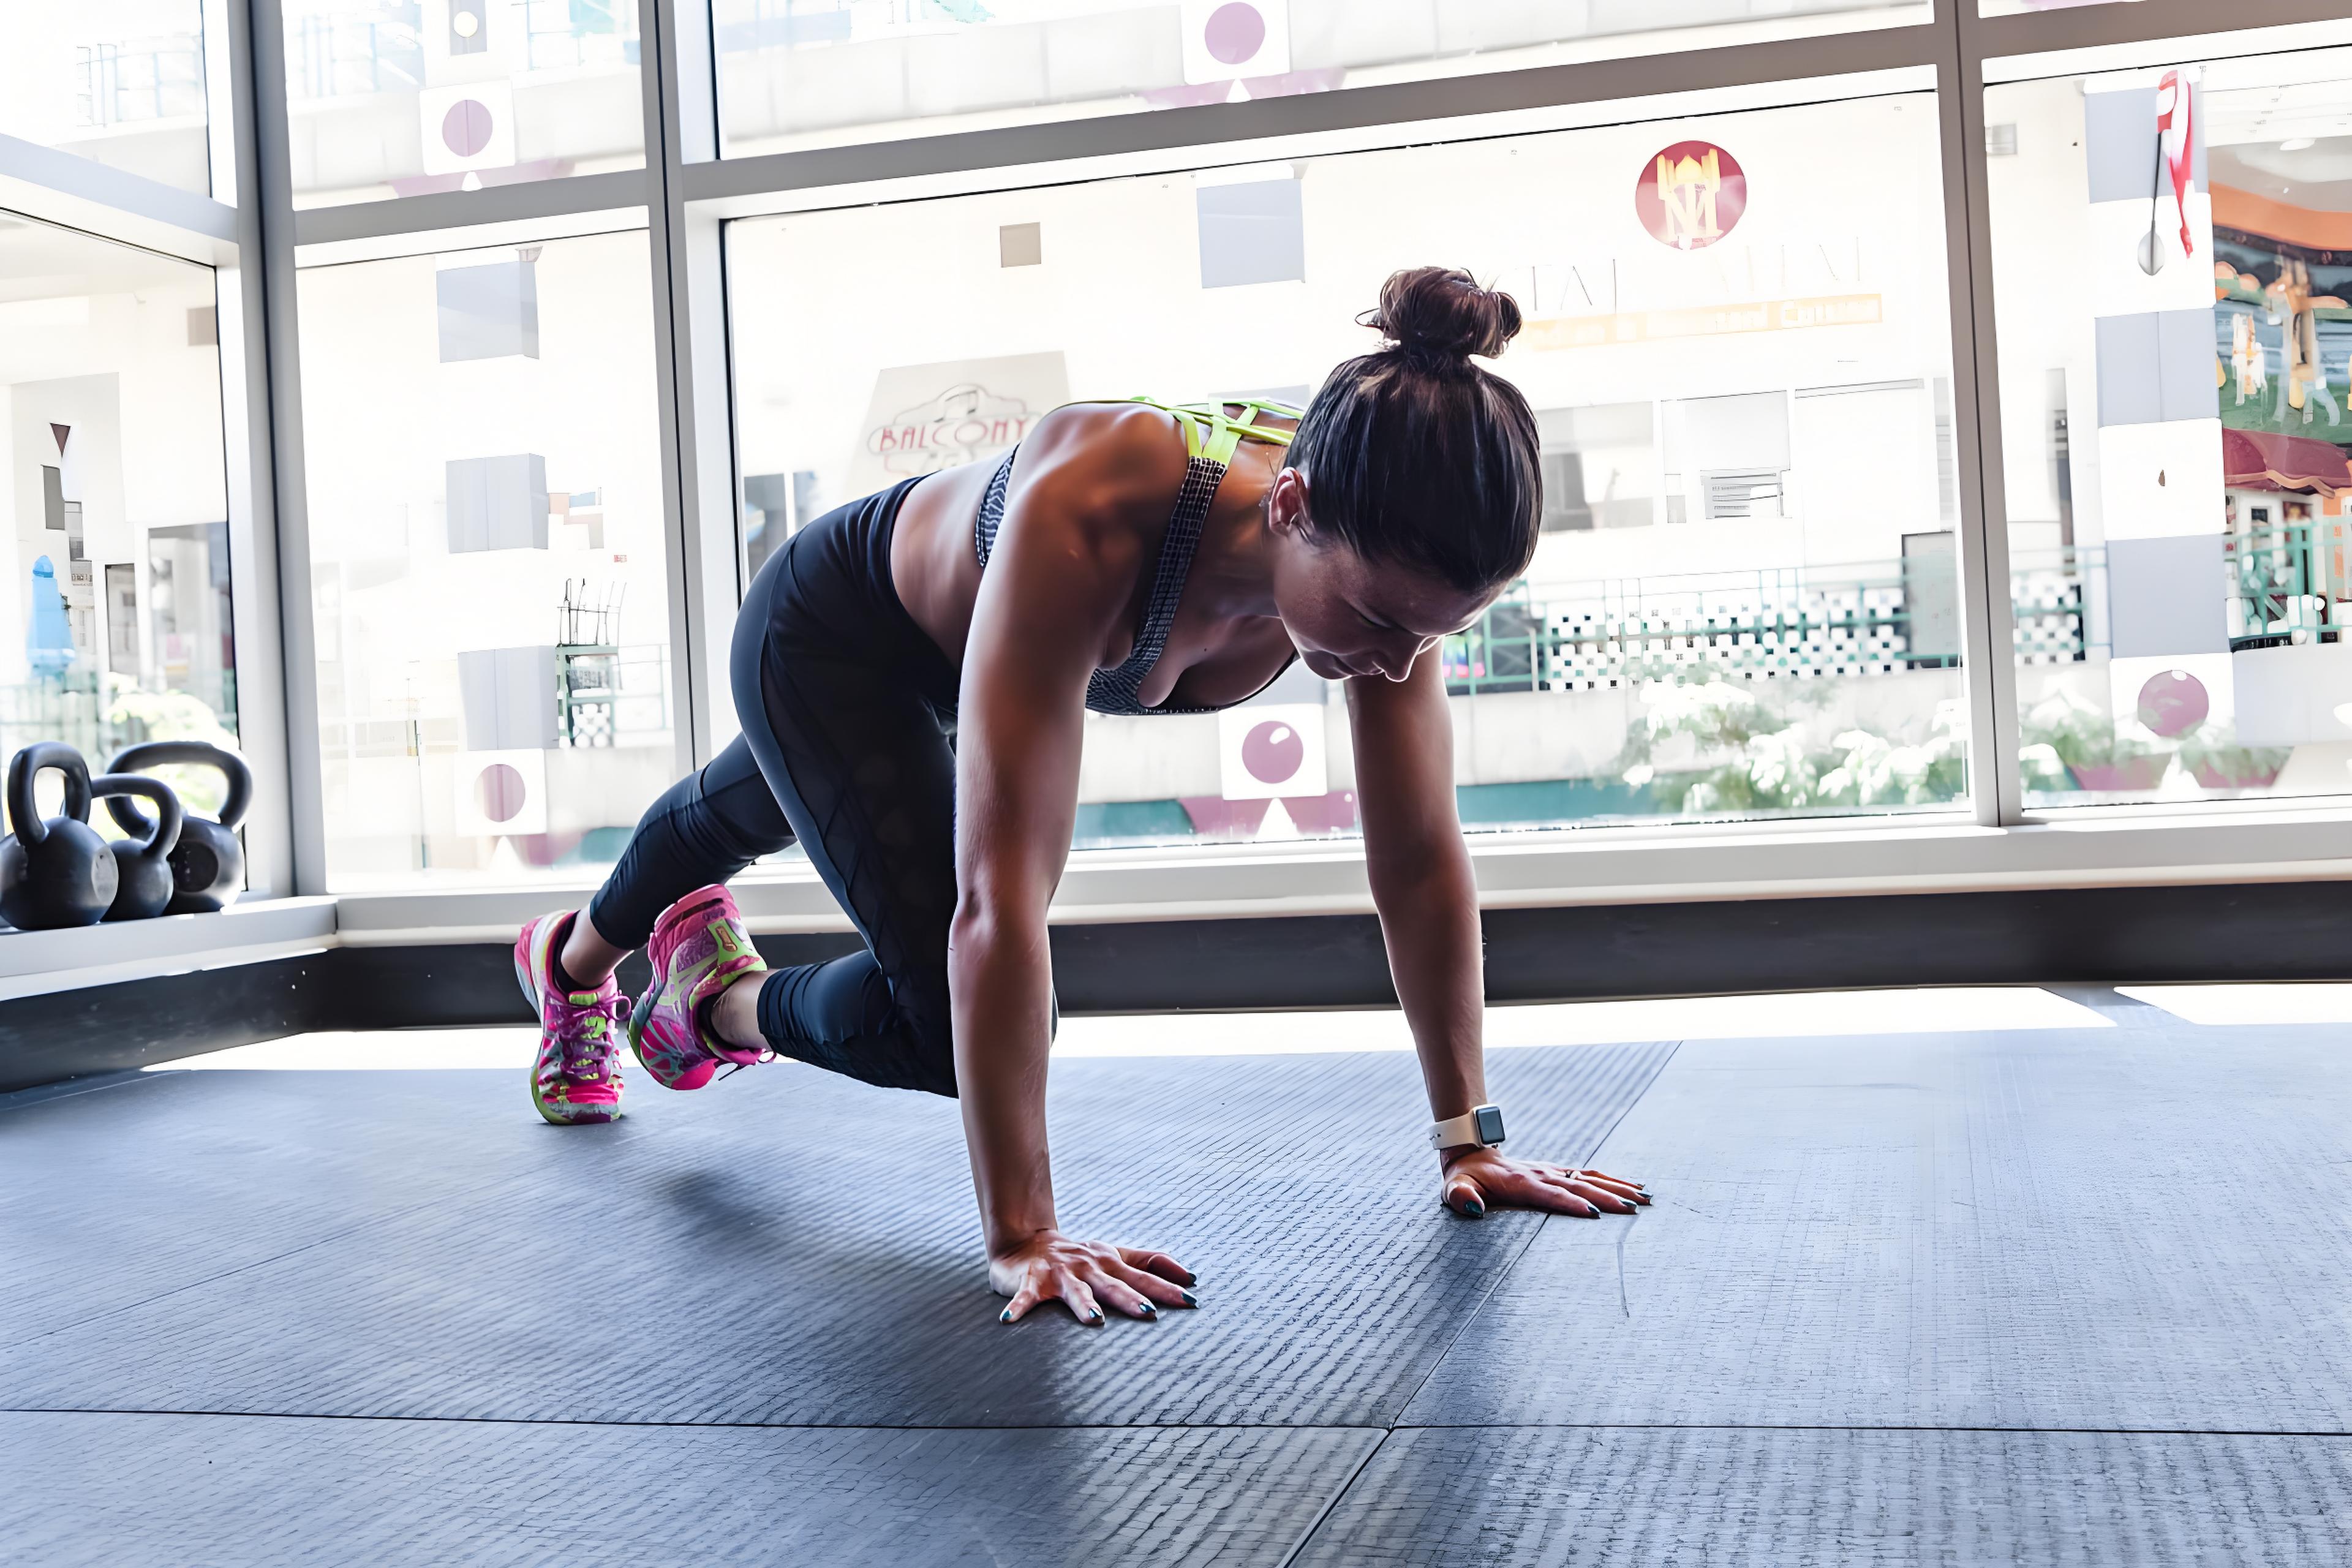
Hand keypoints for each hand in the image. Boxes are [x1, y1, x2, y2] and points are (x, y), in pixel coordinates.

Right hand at [991, 1230, 1198, 1324]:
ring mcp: (1060, 1275)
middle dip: (1131, 1299)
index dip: (1166, 1288)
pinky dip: (1017, 1308)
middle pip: (1113, 1285)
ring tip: (1095, 1320)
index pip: (1143, 1276)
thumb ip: (1151, 1263)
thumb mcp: (1115, 1255)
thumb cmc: (1078, 1255)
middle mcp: (1088, 1267)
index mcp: (1109, 1262)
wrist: (1025, 1240)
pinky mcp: (1030, 1281)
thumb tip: (1191, 1276)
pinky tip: (1009, 1321)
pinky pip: (1024, 1297)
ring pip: (1074, 1292)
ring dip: (1084, 1305)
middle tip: (1149, 1314)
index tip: (1190, 1302)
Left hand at [1439, 1146, 1647, 1218]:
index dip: (1571, 1204)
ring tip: (1645, 1197)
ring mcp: (1552, 1171)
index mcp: (1520, 1183)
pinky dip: (1612, 1180)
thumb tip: (1472, 1207)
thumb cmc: (1463, 1179)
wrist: (1470, 1154)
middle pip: (1580, 1186)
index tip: (1594, 1214)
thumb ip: (1461, 1198)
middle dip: (1607, 1198)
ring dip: (1618, 1187)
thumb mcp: (1454, 1189)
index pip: (1551, 1195)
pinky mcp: (1557, 1171)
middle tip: (1635, 1209)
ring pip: (1590, 1178)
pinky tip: (1633, 1186)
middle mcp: (1541, 1174)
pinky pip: (1589, 1174)